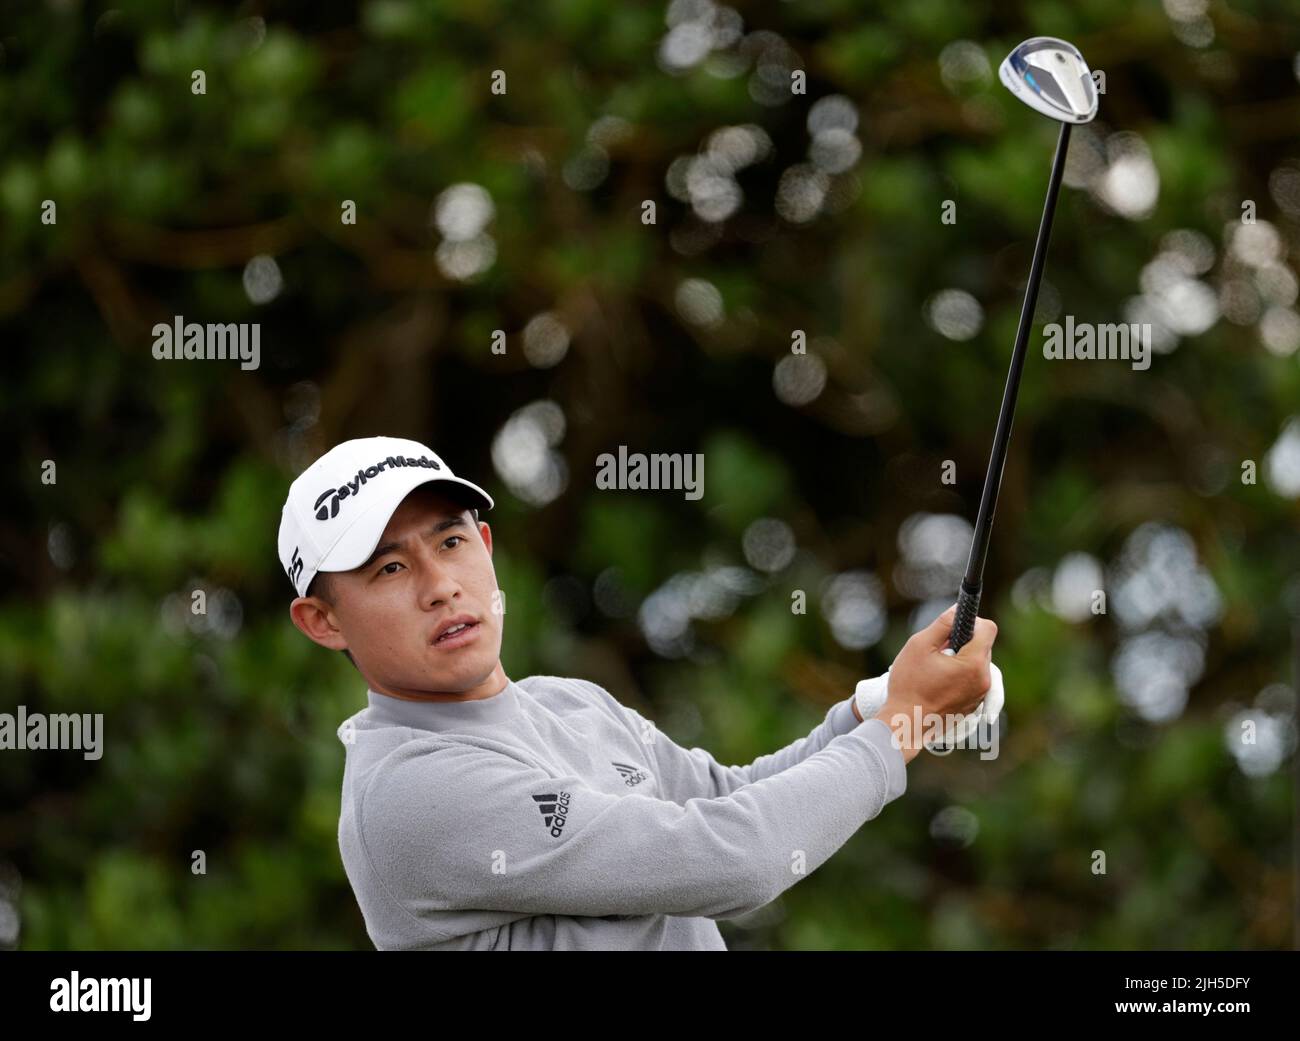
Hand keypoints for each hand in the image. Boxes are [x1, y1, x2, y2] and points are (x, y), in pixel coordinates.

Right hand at [872, 604, 997, 760]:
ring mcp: (980, 695)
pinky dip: (960, 677)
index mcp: (974, 664)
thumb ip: (942, 624)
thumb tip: (957, 610)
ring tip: (936, 670)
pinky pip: (973, 681)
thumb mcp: (919, 645)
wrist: (905, 724)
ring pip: (977, 664)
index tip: (953, 627)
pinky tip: (938, 683)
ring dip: (961, 660)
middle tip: (938, 651)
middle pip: (983, 646)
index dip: (971, 622)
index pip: (988, 629)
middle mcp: (984, 680)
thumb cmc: (909, 685)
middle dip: (963, 642)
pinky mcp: (973, 705)